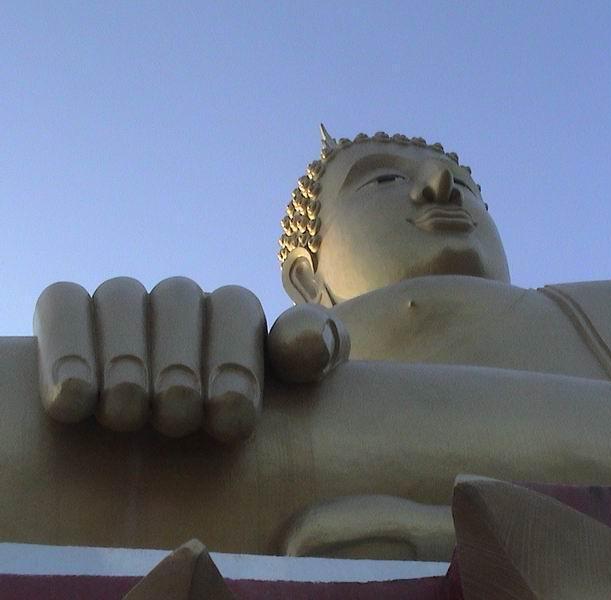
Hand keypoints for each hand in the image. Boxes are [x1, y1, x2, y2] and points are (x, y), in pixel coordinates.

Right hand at [34, 277, 348, 441]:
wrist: (170, 448)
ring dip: (124, 357)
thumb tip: (312, 342)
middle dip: (179, 363)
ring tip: (129, 415)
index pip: (236, 309)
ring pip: (121, 296)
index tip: (230, 420)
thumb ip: (312, 361)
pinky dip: (65, 347)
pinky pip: (61, 304)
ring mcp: (126, 305)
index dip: (235, 360)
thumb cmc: (237, 422)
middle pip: (178, 299)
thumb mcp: (292, 395)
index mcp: (234, 313)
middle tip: (178, 420)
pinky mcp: (70, 316)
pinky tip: (74, 402)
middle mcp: (180, 300)